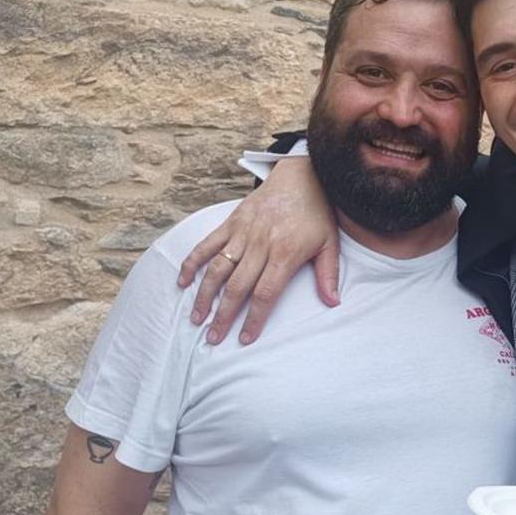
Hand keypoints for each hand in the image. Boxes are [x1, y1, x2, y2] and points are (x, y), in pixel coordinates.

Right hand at [177, 158, 339, 344]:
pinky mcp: (231, 223)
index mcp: (284, 252)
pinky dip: (193, 262)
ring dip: (204, 295)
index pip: (265, 293)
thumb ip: (329, 274)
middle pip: (237, 286)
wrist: (300, 175)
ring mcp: (242, 233)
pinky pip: (207, 244)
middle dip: (224, 316)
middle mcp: (260, 244)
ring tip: (196, 319)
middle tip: (213, 338)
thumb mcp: (330, 242)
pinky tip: (183, 282)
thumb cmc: (316, 212)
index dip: (254, 318)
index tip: (245, 338)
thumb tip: (332, 302)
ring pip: (218, 268)